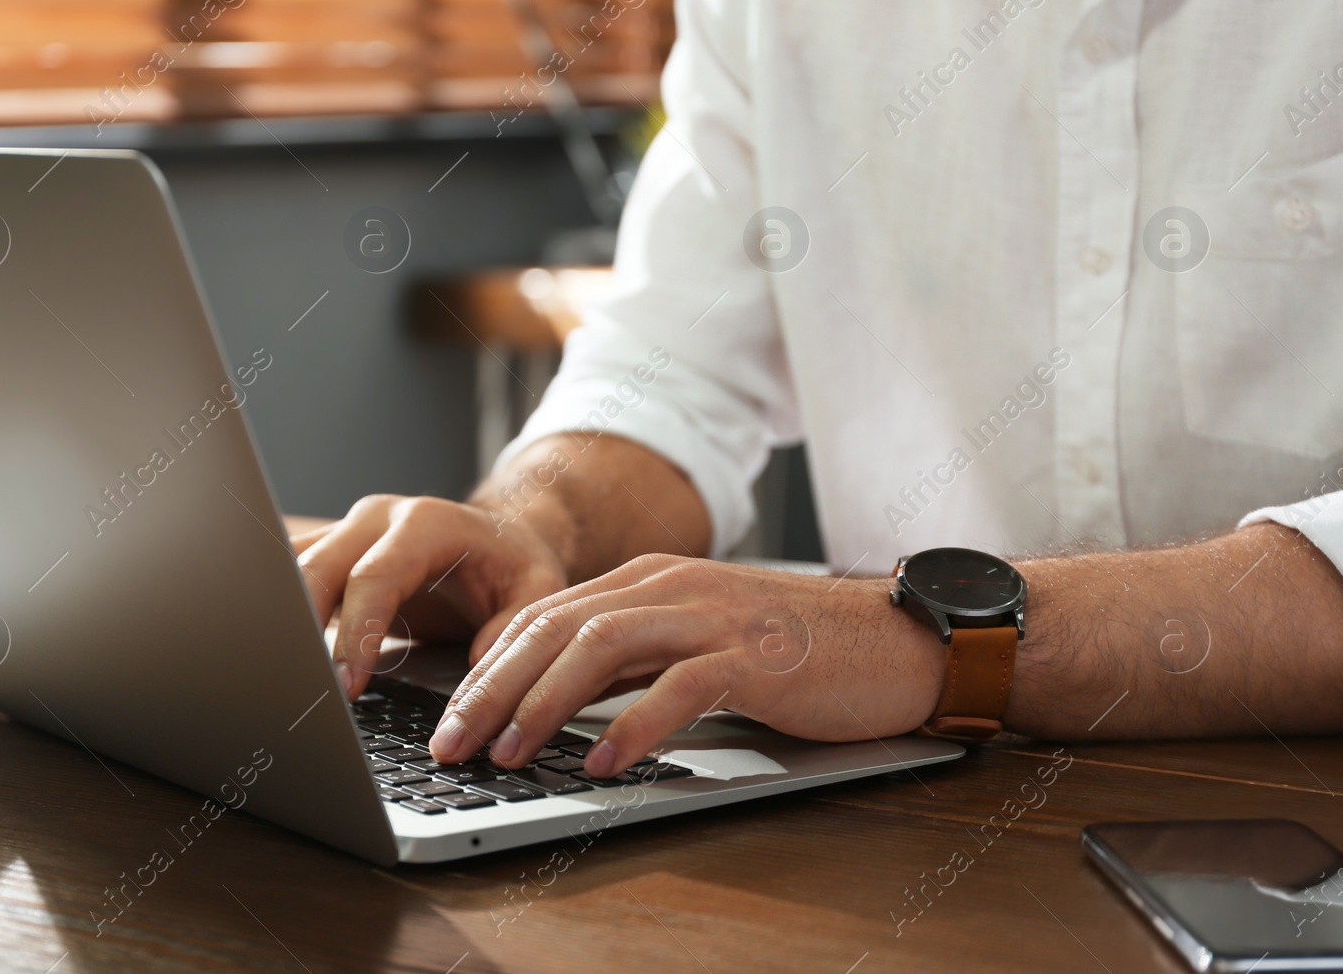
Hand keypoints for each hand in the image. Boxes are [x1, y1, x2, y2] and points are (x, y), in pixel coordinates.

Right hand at [296, 495, 567, 698]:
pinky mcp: (332, 551)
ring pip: (292, 567)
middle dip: (305, 631)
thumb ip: (511, 628)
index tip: (349, 685)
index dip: (357, 633)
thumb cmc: (512, 564)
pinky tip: (277, 653)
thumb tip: (476, 670)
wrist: (499, 536)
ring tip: (283, 676)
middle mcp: (379, 519)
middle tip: (311, 692)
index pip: (375, 576)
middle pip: (319, 567)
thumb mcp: (535, 590)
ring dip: (284, 619)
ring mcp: (349, 531)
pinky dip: (281, 611)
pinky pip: (290, 574)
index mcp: (426, 523)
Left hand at [428, 554, 946, 775]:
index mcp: (649, 581)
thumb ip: (629, 661)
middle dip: (493, 686)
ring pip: (602, 644)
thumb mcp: (692, 644)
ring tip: (510, 752)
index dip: (486, 666)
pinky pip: (680, 687)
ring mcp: (712, 618)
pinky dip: (634, 725)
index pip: (543, 615)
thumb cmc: (792, 651)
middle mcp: (670, 588)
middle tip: (452, 741)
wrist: (892, 642)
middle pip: (556, 626)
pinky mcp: (754, 658)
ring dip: (544, 702)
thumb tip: (554, 702)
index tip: (450, 716)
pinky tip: (602, 761)